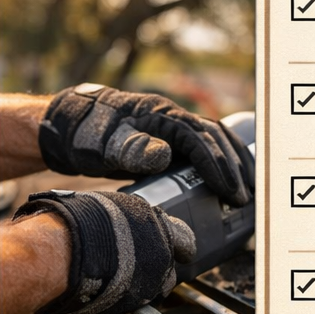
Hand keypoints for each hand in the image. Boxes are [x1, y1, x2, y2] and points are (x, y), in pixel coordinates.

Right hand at [12, 189, 194, 313]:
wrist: (63, 250)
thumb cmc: (85, 220)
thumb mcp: (118, 206)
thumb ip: (137, 220)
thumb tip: (138, 223)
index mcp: (164, 231)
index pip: (187, 242)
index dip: (180, 246)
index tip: (179, 250)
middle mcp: (161, 261)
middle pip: (169, 271)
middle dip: (156, 268)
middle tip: (136, 261)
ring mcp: (147, 287)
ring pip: (152, 290)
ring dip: (140, 284)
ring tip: (117, 274)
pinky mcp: (128, 307)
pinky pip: (130, 302)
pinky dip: (121, 296)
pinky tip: (105, 285)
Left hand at [40, 84, 250, 205]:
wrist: (69, 126)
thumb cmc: (86, 134)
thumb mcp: (104, 144)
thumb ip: (131, 148)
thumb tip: (164, 154)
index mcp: (159, 115)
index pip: (198, 138)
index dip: (217, 164)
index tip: (229, 191)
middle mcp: (169, 116)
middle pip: (213, 136)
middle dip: (232, 166)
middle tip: (243, 198)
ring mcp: (169, 126)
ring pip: (212, 139)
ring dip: (232, 161)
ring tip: (245, 190)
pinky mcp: (166, 139)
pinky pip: (200, 147)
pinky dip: (218, 161)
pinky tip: (224, 181)